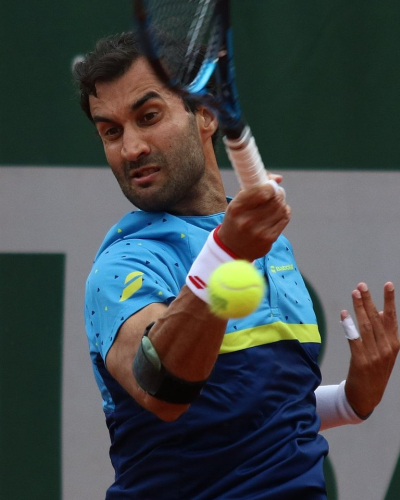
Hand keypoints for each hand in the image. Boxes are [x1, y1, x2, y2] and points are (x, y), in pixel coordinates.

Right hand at [217, 183, 290, 261]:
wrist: (231, 248)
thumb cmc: (236, 220)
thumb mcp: (237, 202)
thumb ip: (254, 186)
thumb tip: (278, 178)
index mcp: (237, 208)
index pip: (261, 192)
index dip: (270, 186)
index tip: (271, 185)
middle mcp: (247, 221)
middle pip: (274, 200)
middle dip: (278, 193)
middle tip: (276, 192)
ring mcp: (259, 232)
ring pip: (281, 208)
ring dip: (282, 202)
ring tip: (276, 202)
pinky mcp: (269, 239)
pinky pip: (284, 218)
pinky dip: (284, 212)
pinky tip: (278, 212)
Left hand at [343, 282, 398, 417]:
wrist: (367, 397)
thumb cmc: (374, 370)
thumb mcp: (384, 352)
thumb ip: (384, 332)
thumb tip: (381, 310)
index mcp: (394, 344)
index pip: (391, 318)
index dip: (389, 300)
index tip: (388, 284)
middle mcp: (386, 348)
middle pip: (376, 319)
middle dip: (369, 300)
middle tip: (361, 285)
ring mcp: (375, 355)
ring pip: (366, 326)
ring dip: (359, 308)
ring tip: (354, 293)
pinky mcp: (361, 361)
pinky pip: (354, 339)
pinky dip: (349, 325)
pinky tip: (344, 313)